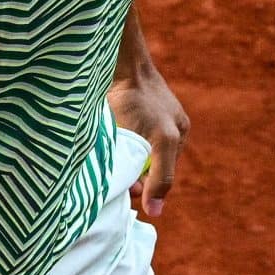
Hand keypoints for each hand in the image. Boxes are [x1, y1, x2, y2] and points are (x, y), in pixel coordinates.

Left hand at [109, 68, 189, 221]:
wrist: (115, 63)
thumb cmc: (140, 101)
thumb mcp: (160, 141)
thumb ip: (161, 176)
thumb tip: (156, 211)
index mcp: (176, 135)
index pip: (159, 174)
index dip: (143, 186)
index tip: (126, 189)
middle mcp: (158, 129)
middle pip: (141, 165)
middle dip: (128, 175)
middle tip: (113, 178)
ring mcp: (136, 120)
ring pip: (124, 154)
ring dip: (115, 162)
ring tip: (104, 164)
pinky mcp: (115, 113)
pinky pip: (112, 140)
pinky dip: (106, 148)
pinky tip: (97, 150)